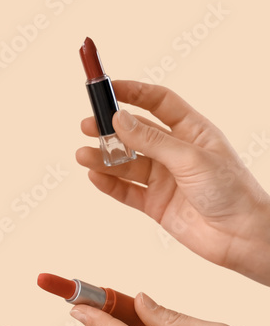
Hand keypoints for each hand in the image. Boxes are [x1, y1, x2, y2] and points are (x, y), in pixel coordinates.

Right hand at [77, 80, 269, 285]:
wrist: (242, 237)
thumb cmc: (232, 191)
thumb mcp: (190, 158)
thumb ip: (152, 140)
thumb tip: (119, 119)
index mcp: (192, 131)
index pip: (158, 103)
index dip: (133, 93)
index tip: (107, 88)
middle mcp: (175, 152)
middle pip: (135, 133)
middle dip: (109, 128)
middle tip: (87, 125)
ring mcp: (164, 178)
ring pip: (126, 163)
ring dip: (103, 158)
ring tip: (84, 156)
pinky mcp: (155, 203)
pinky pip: (126, 190)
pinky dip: (108, 184)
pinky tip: (95, 176)